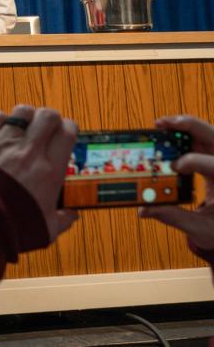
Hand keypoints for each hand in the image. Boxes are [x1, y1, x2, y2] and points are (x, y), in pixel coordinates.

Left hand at [0, 105, 78, 242]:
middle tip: (46, 128)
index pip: (68, 133)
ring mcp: (4, 144)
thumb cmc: (12, 227)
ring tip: (24, 127)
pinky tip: (1, 130)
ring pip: (22, 112)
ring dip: (26, 116)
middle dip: (50, 118)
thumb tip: (72, 215)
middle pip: (47, 116)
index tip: (67, 132)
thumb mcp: (46, 228)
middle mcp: (29, 152)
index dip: (69, 128)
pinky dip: (1, 120)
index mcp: (49, 171)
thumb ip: (63, 219)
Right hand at [139, 115, 213, 253]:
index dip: (192, 161)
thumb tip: (144, 209)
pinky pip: (204, 139)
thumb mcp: (200, 228)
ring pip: (208, 133)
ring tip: (162, 124)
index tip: (173, 166)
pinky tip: (170, 133)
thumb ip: (173, 217)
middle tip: (161, 124)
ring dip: (185, 126)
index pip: (212, 164)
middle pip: (212, 136)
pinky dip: (187, 133)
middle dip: (187, 126)